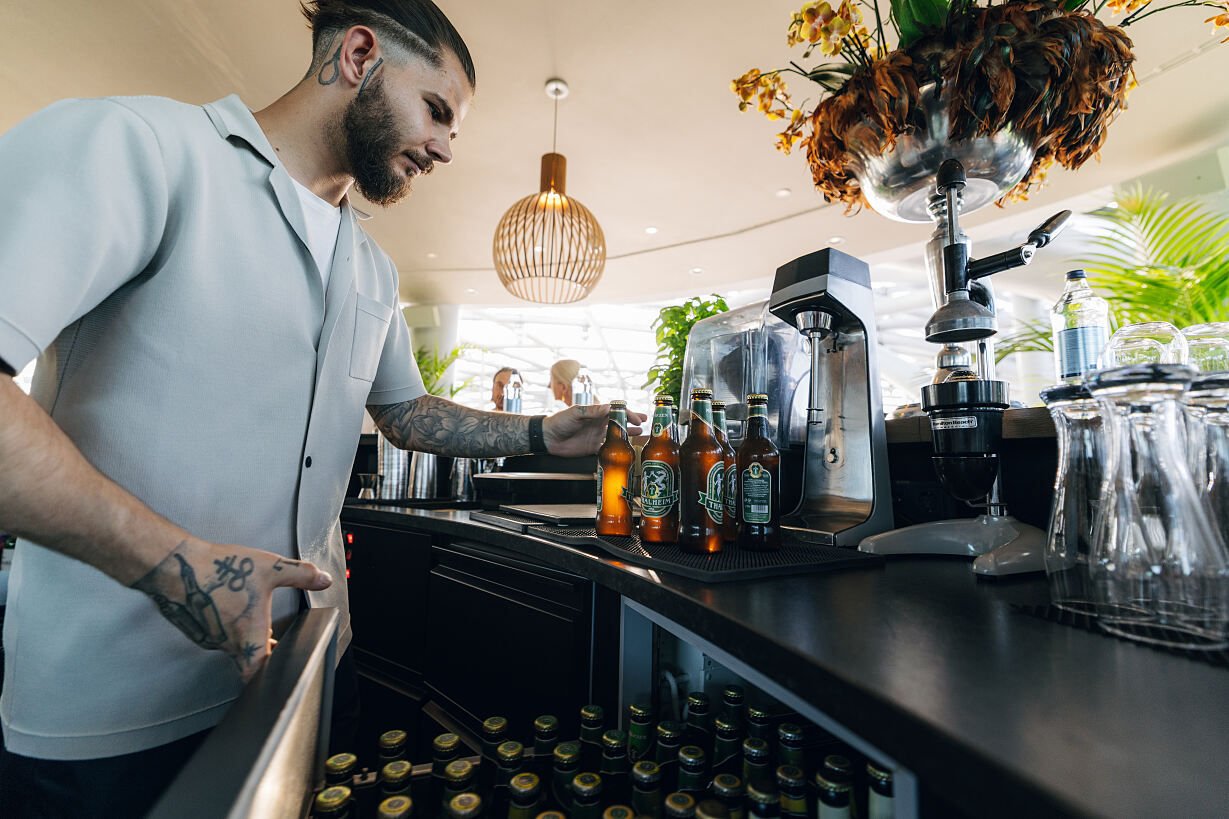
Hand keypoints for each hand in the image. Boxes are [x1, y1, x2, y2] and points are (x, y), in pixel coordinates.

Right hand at [133, 539, 332, 681]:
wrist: (172, 566)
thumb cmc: (219, 570)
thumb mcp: (271, 568)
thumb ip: (301, 575)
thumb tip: (324, 579)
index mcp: (247, 636)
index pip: (260, 672)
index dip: (272, 674)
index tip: (281, 666)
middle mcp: (226, 643)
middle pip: (247, 660)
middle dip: (262, 650)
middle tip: (272, 639)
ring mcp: (207, 637)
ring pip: (230, 646)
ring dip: (242, 636)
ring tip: (252, 616)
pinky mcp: (194, 628)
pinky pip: (214, 635)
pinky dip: (225, 627)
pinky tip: (229, 606)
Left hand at [543, 403, 647, 456]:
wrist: (547, 437)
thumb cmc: (560, 421)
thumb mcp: (576, 413)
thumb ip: (592, 411)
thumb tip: (609, 408)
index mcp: (596, 413)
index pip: (616, 411)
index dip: (628, 414)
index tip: (638, 418)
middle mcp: (598, 423)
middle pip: (619, 422)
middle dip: (632, 421)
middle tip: (645, 422)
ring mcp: (596, 436)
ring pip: (616, 435)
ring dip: (628, 434)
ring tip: (640, 433)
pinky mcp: (592, 448)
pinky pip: (607, 450)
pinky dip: (616, 450)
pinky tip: (625, 451)